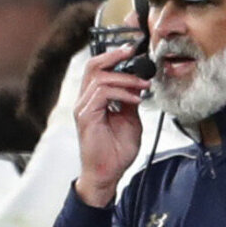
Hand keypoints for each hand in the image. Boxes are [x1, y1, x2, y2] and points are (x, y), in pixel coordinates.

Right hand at [72, 49, 150, 207]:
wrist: (107, 174)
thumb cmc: (115, 152)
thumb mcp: (130, 120)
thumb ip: (131, 102)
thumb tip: (138, 86)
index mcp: (94, 100)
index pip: (99, 70)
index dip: (114, 57)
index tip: (134, 52)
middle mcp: (85, 100)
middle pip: (93, 66)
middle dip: (114, 56)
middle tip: (133, 52)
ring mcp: (83, 108)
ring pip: (99, 78)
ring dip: (125, 78)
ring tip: (142, 84)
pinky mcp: (85, 116)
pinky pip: (102, 94)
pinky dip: (121, 92)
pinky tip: (135, 98)